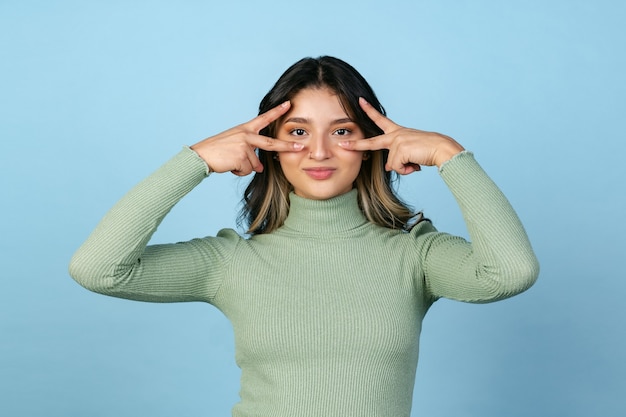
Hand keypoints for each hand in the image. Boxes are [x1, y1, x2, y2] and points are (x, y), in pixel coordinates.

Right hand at [191, 101, 303, 175]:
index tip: (288, 103)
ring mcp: (244, 146)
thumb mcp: (235, 145)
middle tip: (300, 147)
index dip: (277, 111)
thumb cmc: (217, 151)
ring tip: (230, 161)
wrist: (201, 156)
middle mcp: (246, 135)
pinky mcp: (241, 157)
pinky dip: (239, 172)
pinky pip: (247, 170)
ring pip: (255, 165)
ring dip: (244, 168)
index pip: (264, 118)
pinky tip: (229, 165)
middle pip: (271, 143)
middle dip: (286, 146)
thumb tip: (260, 168)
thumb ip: (250, 152)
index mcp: (245, 129)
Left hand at [338, 98, 464, 173]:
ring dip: (405, 167)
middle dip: (356, 145)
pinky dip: (407, 169)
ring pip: (392, 164)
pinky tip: (416, 163)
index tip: (360, 101)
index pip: (381, 120)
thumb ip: (397, 158)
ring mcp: (397, 142)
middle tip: (342, 144)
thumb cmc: (429, 151)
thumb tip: (388, 167)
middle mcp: (395, 135)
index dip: (370, 111)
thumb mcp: (410, 153)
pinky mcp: (399, 150)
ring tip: (416, 160)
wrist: (442, 149)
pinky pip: (398, 168)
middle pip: (372, 142)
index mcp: (398, 132)